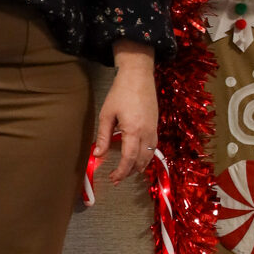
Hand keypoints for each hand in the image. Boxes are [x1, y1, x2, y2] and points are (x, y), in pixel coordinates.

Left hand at [93, 42, 158, 185]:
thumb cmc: (120, 92)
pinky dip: (147, 156)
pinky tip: (140, 157)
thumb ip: (103, 136)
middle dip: (129, 171)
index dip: (121, 171)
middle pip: (141, 160)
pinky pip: (154, 147)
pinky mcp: (156, 125)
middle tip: (117, 178)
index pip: (129, 158)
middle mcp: (147, 133)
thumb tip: (98, 155)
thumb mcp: (107, 114)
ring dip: (139, 165)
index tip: (113, 178)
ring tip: (128, 171)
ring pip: (150, 155)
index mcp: (133, 131)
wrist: (139, 76)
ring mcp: (154, 129)